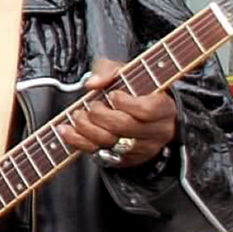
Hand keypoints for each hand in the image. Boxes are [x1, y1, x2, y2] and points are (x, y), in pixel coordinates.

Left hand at [56, 57, 175, 166]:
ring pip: (111, 143)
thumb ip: (108, 71)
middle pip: (124, 127)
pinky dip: (79, 142)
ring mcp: (143, 148)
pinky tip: (68, 131)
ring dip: (86, 128)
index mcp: (164, 108)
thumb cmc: (136, 90)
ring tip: (78, 116)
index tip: (112, 95)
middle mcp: (158, 131)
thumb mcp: (125, 72)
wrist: (142, 110)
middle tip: (91, 106)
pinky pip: (100, 155)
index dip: (124, 102)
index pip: (146, 110)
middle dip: (99, 115)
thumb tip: (93, 82)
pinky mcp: (127, 160)